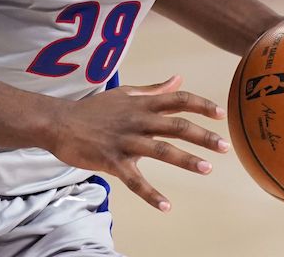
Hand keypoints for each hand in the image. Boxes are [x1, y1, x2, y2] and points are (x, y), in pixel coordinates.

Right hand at [48, 75, 228, 211]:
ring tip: (207, 169)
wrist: (59, 122)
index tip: (221, 114)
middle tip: (225, 147)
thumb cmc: (93, 109)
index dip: (202, 105)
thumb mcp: (125, 93)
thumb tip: (178, 78)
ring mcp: (125, 141)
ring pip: (161, 150)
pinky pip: (134, 180)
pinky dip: (151, 194)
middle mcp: (138, 120)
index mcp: (142, 104)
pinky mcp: (112, 161)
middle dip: (203, 136)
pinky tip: (166, 206)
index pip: (178, 100)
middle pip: (177, 125)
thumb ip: (154, 89)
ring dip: (186, 160)